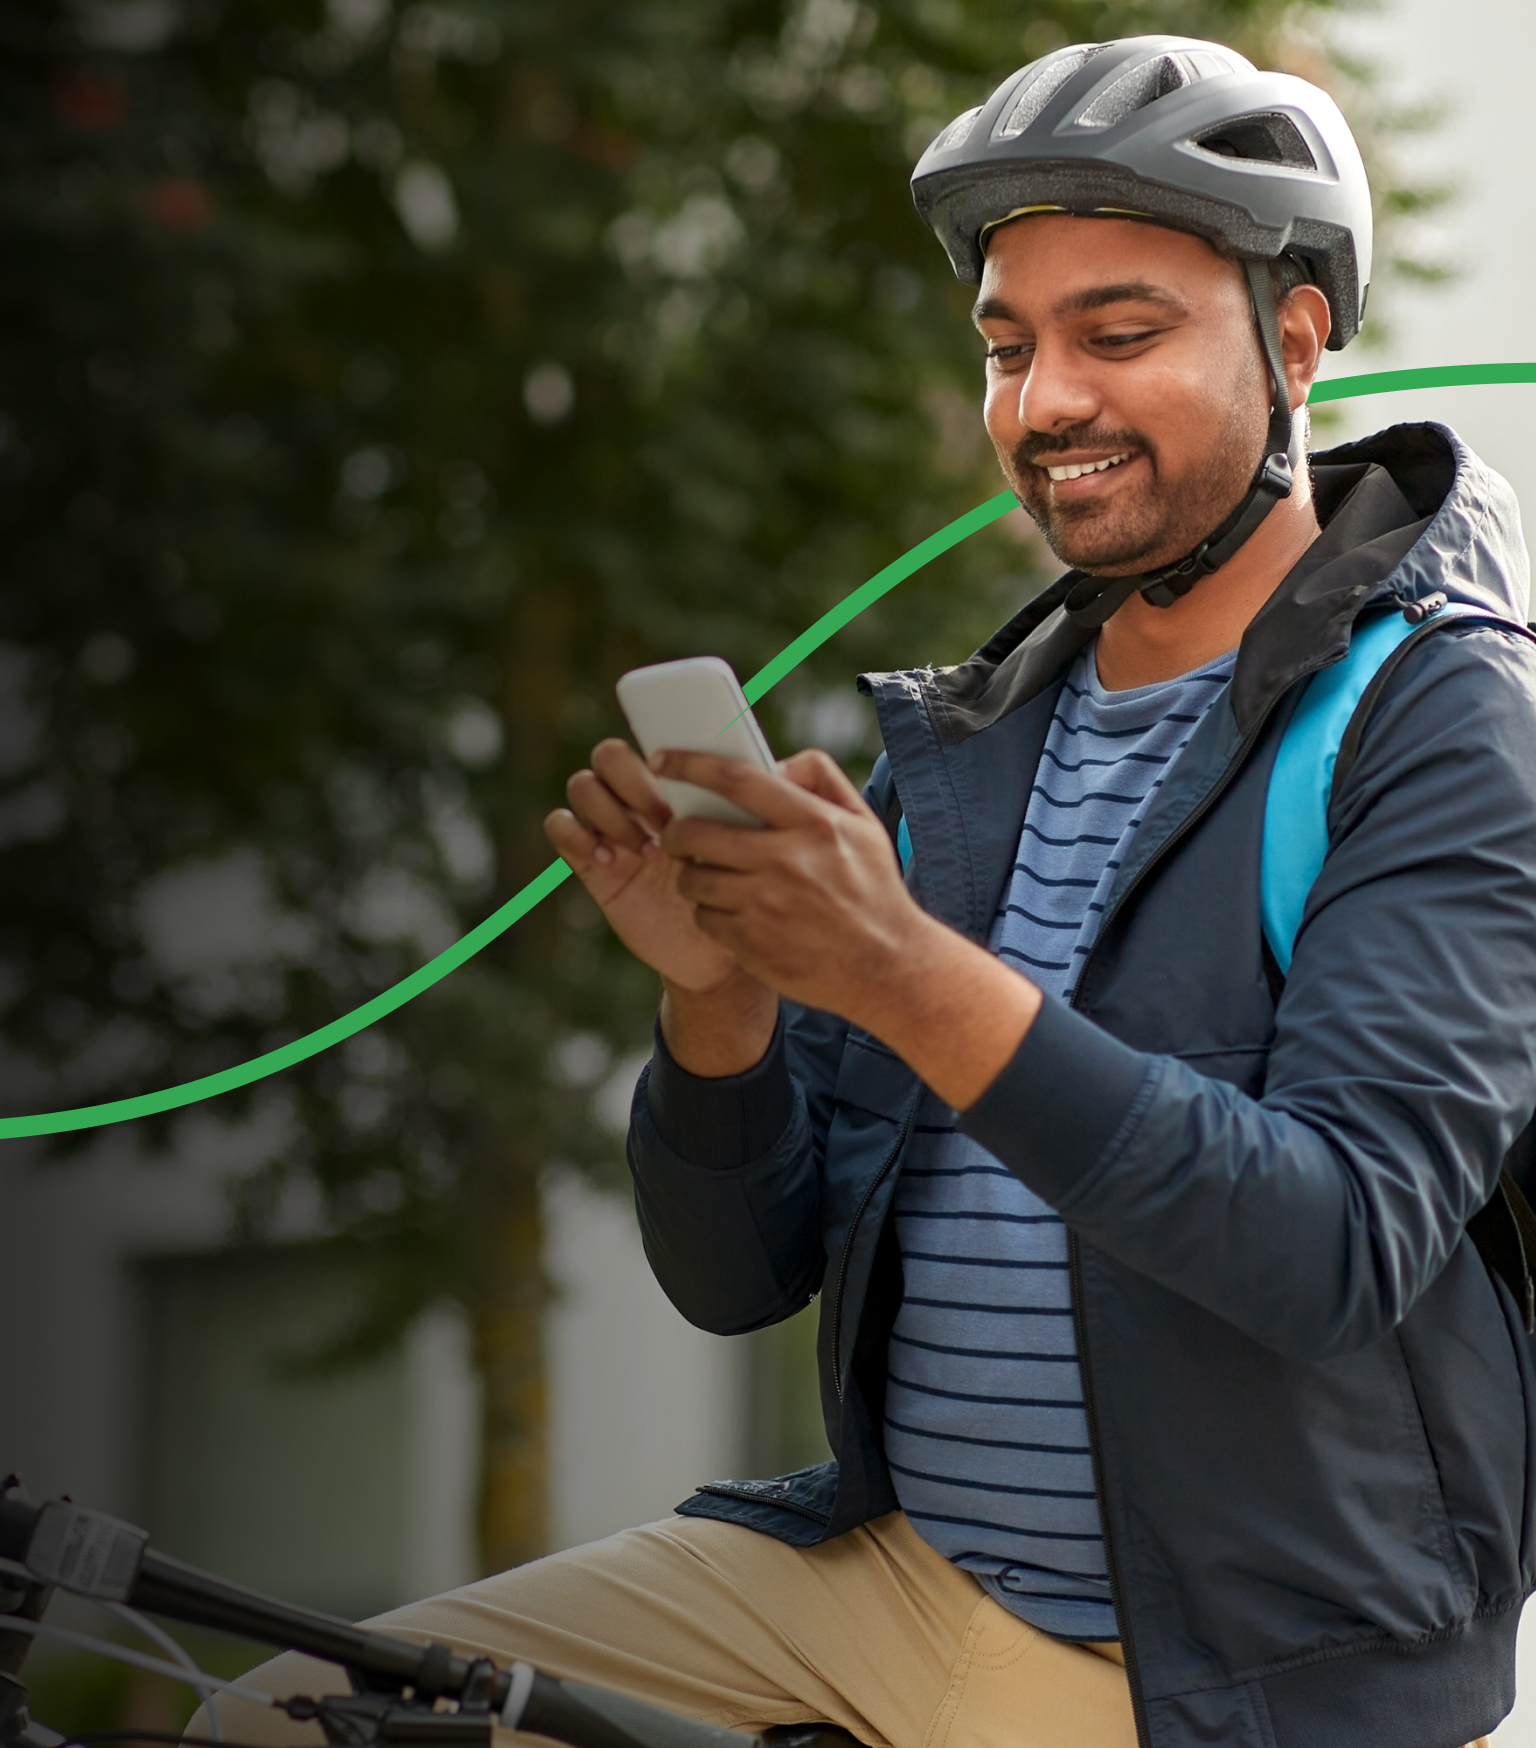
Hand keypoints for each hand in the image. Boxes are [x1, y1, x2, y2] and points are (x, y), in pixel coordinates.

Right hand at [544, 740, 778, 1076]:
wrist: (725, 952)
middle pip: (610, 755)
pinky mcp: (593, 865)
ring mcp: (614, 830)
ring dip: (609, 810)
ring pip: (582, 786)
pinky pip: (562, 828)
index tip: (678, 773)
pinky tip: (612, 859)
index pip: (652, 739)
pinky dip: (577, 833)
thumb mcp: (768, 844)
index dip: (659, 751)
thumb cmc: (750, 890)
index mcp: (681, 787)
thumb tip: (784, 767)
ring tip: (643, 845)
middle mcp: (641, 802)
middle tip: (665, 818)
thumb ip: (773, 803)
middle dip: (634, 782)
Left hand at [652, 747, 1042, 1108]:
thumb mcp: (863, 824)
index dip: (689, 764)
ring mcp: (765, 905)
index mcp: (813, 823)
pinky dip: (710, 915)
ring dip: (692, 876)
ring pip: (692, 880)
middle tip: (678, 835)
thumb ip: (822, 779)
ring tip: (712, 878)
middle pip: (695, 832)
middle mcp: (786, 861)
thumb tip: (774, 763)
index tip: (662, 760)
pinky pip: (704, 919)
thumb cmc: (872, 890)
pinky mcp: (752, 943)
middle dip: (675, 831)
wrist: (887, 966)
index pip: (736, 779)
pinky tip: (733, 914)